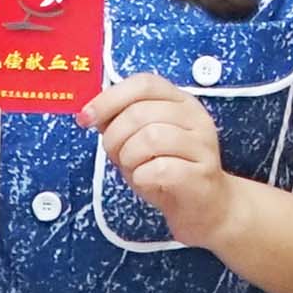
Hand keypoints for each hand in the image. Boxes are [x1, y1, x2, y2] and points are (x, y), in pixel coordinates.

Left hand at [89, 73, 244, 247]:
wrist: (205, 208)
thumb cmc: (169, 171)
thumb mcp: (139, 140)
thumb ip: (120, 121)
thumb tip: (90, 113)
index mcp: (180, 101)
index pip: (144, 83)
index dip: (110, 98)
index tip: (86, 118)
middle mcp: (195, 117)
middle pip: (141, 112)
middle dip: (115, 137)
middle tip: (115, 156)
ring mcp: (202, 145)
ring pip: (150, 138)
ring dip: (129, 158)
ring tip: (134, 169)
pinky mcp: (201, 174)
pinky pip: (160, 169)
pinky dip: (142, 177)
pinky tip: (148, 182)